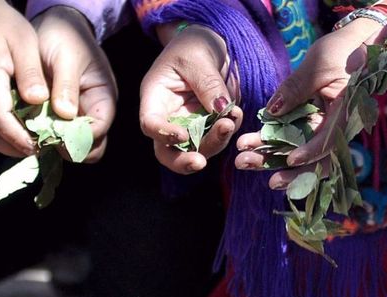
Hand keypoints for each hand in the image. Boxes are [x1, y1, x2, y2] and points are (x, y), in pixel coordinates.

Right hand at [0, 0, 47, 156]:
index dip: (20, 138)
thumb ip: (30, 72)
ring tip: (35, 144)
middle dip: (16, 148)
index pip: (0, 119)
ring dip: (9, 145)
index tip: (42, 145)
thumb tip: (38, 101)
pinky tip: (22, 132)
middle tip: (42, 149)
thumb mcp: (24, 41)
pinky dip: (2, 136)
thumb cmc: (1, 24)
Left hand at [32, 6, 116, 162]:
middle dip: (67, 146)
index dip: (78, 138)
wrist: (51, 25)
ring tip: (34, 130)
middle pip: (89, 147)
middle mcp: (92, 112)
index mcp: (103, 98)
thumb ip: (67, 84)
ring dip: (53, 143)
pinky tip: (29, 126)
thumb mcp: (66, 56)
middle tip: (43, 136)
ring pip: (70, 145)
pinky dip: (42, 135)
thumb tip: (66, 114)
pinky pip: (54, 135)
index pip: (98, 131)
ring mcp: (75, 116)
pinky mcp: (57, 117)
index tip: (55, 134)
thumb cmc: (64, 36)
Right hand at [139, 24, 242, 174]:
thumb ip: (207, 84)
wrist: (211, 44)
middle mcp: (169, 118)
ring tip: (231, 120)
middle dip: (183, 161)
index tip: (182, 136)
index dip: (163, 134)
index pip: (150, 124)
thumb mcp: (197, 57)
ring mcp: (189, 126)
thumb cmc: (194, 45)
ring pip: (197, 149)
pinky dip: (227, 132)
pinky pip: (217, 139)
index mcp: (155, 98)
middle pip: (168, 151)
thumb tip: (221, 110)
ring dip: (215, 143)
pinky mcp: (209, 127)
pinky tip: (236, 115)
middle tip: (201, 163)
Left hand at [235, 18, 384, 189]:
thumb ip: (296, 88)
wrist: (357, 45)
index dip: (310, 153)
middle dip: (281, 166)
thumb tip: (273, 112)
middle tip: (248, 163)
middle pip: (313, 160)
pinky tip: (252, 149)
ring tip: (242, 160)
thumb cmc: (343, 50)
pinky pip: (293, 143)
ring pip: (299, 155)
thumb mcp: (319, 64)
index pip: (330, 141)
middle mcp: (335, 128)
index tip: (290, 160)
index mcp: (346, 114)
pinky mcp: (311, 126)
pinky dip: (273, 147)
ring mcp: (322, 129)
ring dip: (271, 159)